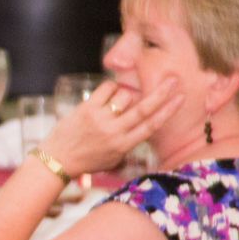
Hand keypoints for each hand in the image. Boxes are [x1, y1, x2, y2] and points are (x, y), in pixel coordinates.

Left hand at [41, 77, 181, 177]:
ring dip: (127, 93)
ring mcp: (100, 119)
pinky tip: (109, 93)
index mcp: (123, 145)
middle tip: (174, 79)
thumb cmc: (88, 160)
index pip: (151, 126)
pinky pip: (106, 89)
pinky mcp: (86, 108)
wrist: (58, 159)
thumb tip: (144, 122)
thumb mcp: (114, 159)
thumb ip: (129, 142)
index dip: (168, 111)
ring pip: (125, 95)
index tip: (181, 98)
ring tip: (120, 101)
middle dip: (161, 93)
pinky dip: (112, 87)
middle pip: (143, 109)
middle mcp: (114, 132)